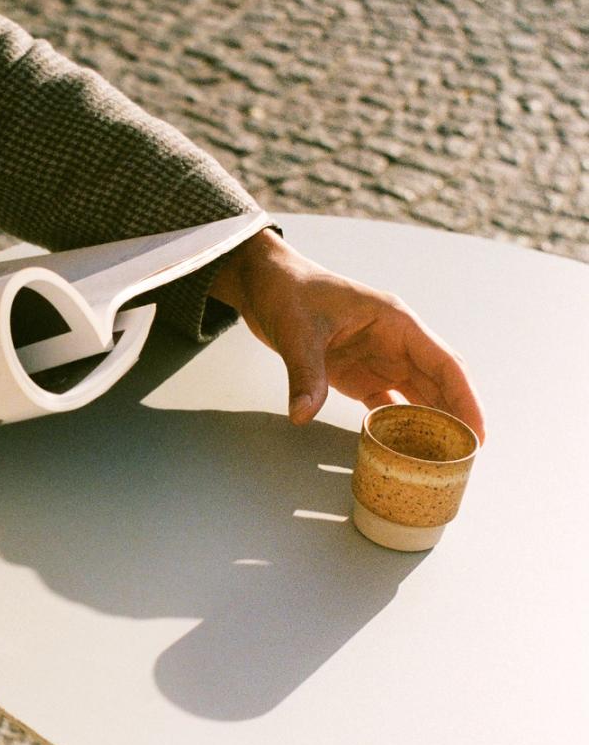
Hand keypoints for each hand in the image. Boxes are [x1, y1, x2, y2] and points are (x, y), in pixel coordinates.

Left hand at [211, 228, 485, 440]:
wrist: (266, 284)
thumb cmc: (289, 294)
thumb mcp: (298, 334)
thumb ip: (305, 375)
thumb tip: (302, 415)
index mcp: (396, 323)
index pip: (445, 364)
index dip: (466, 399)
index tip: (478, 432)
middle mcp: (396, 341)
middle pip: (438, 384)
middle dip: (456, 419)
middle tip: (467, 459)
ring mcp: (379, 358)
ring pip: (417, 395)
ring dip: (431, 424)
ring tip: (444, 461)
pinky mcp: (358, 372)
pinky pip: (388, 403)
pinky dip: (398, 425)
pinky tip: (404, 450)